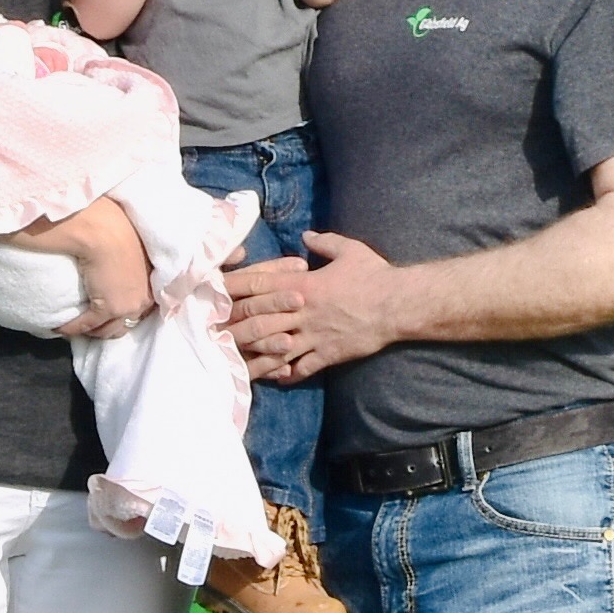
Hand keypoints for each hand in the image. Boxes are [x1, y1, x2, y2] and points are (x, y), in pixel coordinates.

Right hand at [59, 202, 156, 339]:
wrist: (105, 231)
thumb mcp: (133, 249)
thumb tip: (116, 266)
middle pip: (126, 325)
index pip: (141, 309)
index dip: (124, 314)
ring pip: (108, 330)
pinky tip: (60, 326)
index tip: (109, 314)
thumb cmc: (118, 230)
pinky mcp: (107, 310)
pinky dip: (72, 328)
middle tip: (92, 323)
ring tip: (76, 326)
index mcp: (153, 284)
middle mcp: (144, 299)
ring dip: (91, 331)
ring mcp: (126, 307)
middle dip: (109, 327)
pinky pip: (86, 325)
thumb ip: (130, 262)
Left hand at [226, 229, 400, 378]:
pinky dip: (287, 374)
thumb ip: (324, 242)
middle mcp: (302, 311)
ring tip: (237, 365)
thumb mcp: (349, 250)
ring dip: (256, 358)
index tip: (215, 291)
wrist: (398, 305)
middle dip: (236, 326)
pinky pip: (302, 368)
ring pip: (276, 350)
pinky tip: (276, 378)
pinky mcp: (328, 354)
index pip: (260, 284)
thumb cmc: (374, 275)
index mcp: (303, 284)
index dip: (235, 287)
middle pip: (260, 320)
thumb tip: (306, 234)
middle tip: (215, 332)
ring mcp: (314, 336)